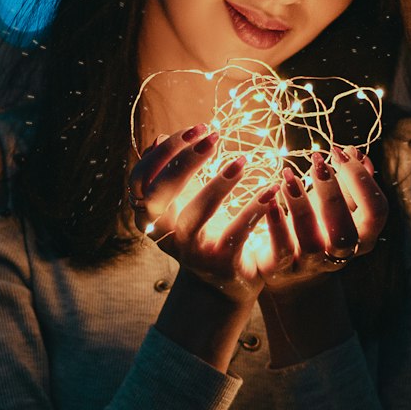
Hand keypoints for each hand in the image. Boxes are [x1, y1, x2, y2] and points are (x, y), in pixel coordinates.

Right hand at [128, 124, 277, 306]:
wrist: (225, 279)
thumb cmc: (204, 229)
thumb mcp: (182, 201)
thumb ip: (170, 173)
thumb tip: (159, 138)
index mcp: (151, 216)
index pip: (140, 179)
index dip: (162, 153)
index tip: (195, 129)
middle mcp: (165, 234)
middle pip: (157, 195)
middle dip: (183, 162)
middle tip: (213, 138)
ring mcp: (191, 251)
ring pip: (194, 216)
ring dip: (217, 185)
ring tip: (242, 161)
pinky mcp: (221, 263)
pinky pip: (236, 234)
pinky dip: (254, 210)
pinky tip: (270, 190)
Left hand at [257, 145, 387, 293]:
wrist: (283, 260)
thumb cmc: (315, 222)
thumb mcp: (334, 199)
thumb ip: (348, 180)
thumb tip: (355, 152)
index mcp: (362, 235)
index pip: (376, 210)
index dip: (362, 180)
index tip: (339, 152)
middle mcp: (342, 254)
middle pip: (347, 233)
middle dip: (333, 195)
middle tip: (317, 165)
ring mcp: (312, 264)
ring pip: (312, 244)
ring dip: (301, 207)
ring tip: (288, 179)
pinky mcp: (284, 268)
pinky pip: (281, 250)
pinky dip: (276, 224)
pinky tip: (271, 200)